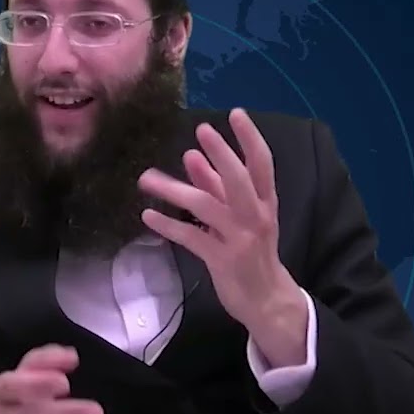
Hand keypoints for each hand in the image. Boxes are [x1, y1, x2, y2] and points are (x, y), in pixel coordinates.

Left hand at [137, 109, 307, 362]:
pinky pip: (190, 238)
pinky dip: (168, 226)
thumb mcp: (241, 217)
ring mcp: (239, 239)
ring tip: (147, 178)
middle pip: (239, 180)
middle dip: (221, 153)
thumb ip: (218, 188)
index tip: (236, 113)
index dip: (250, 138)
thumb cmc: (252, 251)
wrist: (266, 300)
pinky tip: (148, 216)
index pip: (262, 164)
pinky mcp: (222, 260)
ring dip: (175, 190)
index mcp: (265, 202)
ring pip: (206, 207)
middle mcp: (256, 216)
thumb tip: (191, 156)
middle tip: (201, 130)